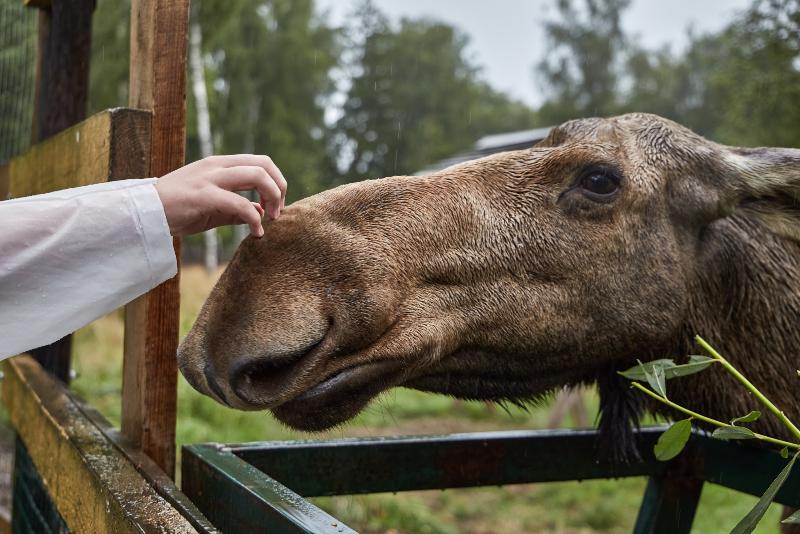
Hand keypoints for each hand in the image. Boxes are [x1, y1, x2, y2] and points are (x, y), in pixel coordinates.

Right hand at [155, 154, 286, 236]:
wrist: (144, 214)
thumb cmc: (177, 210)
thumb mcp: (212, 207)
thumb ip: (237, 208)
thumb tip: (261, 212)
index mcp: (220, 164)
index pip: (260, 162)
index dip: (275, 182)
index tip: (274, 206)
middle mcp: (217, 166)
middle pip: (264, 164)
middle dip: (279, 188)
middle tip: (277, 213)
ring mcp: (210, 178)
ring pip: (257, 177)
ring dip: (272, 199)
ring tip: (270, 221)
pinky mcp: (204, 196)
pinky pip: (241, 204)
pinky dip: (255, 220)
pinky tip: (256, 234)